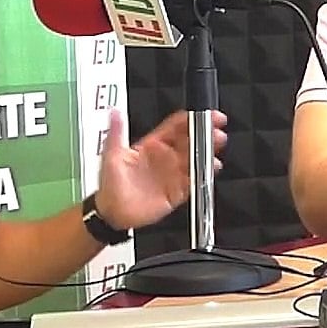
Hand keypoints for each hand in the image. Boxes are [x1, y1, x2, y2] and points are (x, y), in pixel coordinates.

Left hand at [94, 109, 228, 230]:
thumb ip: (116, 134)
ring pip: (196, 158)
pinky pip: (195, 180)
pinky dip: (204, 174)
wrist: (112, 215)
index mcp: (152, 145)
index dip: (190, 118)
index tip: (203, 113)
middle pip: (191, 140)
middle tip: (216, 129)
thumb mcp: (111, 156)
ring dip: (207, 151)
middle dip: (205, 132)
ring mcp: (173, 173)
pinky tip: (210, 168)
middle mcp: (165, 157)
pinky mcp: (178, 190)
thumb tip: (114, 112)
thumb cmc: (110, 186)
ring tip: (216, 146)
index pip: (175, 127)